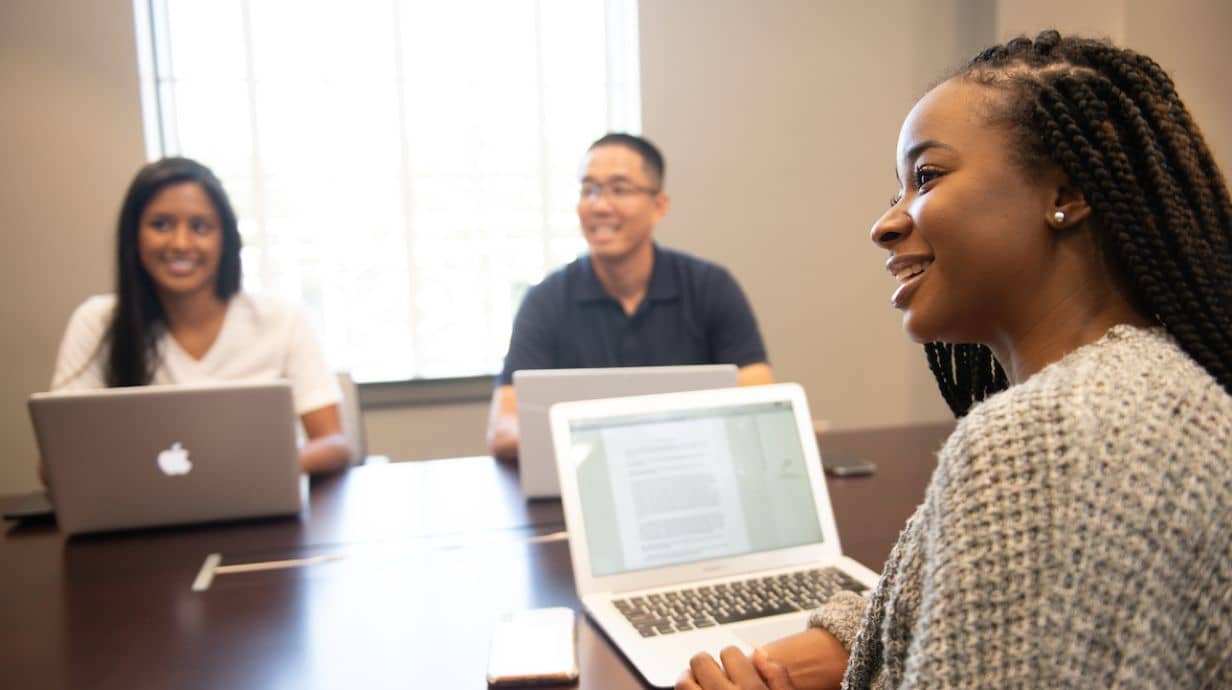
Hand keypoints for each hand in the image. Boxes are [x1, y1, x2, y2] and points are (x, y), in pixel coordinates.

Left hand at [676, 646, 796, 689]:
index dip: (733, 659)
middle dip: (708, 664)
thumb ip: (779, 677)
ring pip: (683, 681)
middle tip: (713, 672)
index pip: (730, 653)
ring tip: (697, 681)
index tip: (735, 669)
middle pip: (701, 661)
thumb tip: (759, 653)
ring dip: (689, 678)